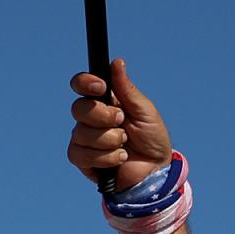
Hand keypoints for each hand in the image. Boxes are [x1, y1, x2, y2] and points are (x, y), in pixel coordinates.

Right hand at [67, 58, 171, 192]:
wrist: (156, 171)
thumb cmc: (152, 139)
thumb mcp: (145, 111)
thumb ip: (127, 89)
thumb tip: (117, 62)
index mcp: (104, 101)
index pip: (81, 85)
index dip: (85, 83)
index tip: (100, 86)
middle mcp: (91, 118)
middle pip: (78, 108)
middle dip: (103, 116)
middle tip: (122, 122)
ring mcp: (85, 138)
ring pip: (81, 133)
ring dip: (109, 140)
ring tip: (125, 145)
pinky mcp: (83, 160)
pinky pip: (81, 154)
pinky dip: (105, 157)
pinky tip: (119, 158)